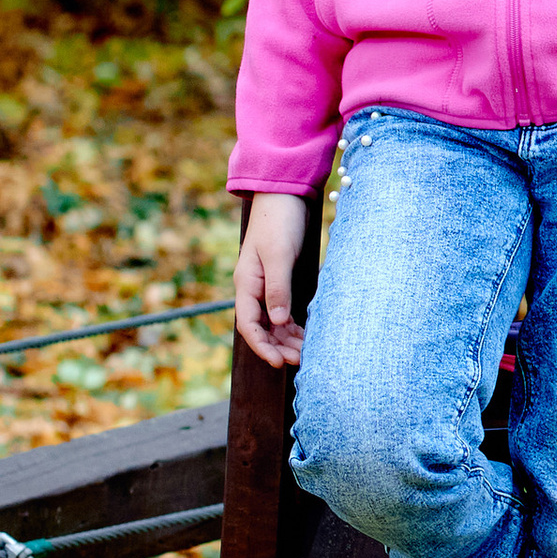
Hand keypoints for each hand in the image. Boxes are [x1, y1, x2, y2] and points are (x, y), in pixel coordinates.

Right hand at [236, 192, 307, 368]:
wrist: (285, 195)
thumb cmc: (279, 221)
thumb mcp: (279, 255)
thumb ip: (278, 288)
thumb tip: (278, 321)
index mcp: (246, 283)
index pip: (249, 325)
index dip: (262, 346)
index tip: (279, 363)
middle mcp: (254, 288)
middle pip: (262, 328)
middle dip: (278, 347)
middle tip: (299, 362)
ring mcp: (267, 285)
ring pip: (274, 322)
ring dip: (288, 339)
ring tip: (306, 353)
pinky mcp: (281, 280)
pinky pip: (284, 311)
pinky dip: (294, 325)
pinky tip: (308, 335)